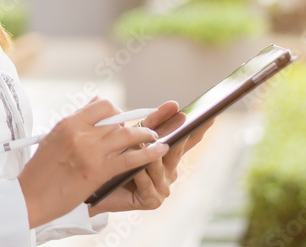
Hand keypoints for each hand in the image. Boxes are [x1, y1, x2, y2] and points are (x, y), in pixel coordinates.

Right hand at [17, 98, 168, 227]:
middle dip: (133, 125)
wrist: (30, 196)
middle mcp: (80, 133)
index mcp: (69, 123)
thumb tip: (96, 102)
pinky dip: (148, 154)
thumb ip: (77, 120)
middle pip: (117, 120)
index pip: (102, 105)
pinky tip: (160, 152)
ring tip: (156, 138)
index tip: (123, 120)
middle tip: (142, 132)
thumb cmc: (41, 170)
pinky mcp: (97, 171)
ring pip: (127, 135)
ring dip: (146, 136)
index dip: (117, 111)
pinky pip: (129, 158)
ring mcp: (90, 152)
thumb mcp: (54, 137)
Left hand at [87, 101, 213, 215]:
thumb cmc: (112, 160)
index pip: (186, 139)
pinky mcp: (152, 200)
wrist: (95, 187)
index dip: (198, 128)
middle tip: (183, 118)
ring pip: (159, 166)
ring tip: (142, 142)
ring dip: (150, 154)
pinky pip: (148, 185)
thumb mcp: (132, 137)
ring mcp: (162, 186)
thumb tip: (174, 104)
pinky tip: (135, 169)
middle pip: (175, 148)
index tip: (210, 115)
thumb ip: (149, 123)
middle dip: (178, 132)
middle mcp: (169, 170)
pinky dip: (140, 176)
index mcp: (167, 155)